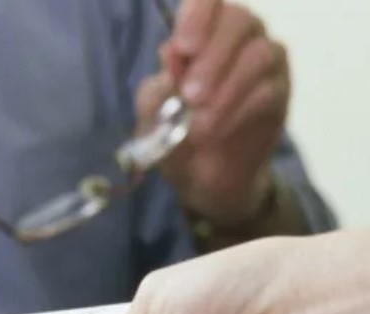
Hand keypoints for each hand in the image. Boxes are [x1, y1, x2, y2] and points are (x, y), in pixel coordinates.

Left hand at [136, 0, 289, 223]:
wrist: (200, 175)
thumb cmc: (173, 131)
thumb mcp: (154, 109)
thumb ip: (160, 82)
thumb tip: (171, 52)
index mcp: (202, 30)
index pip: (207, 0)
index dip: (198, 15)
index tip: (184, 48)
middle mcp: (238, 36)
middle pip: (239, 19)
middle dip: (213, 56)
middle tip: (191, 94)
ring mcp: (265, 61)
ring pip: (259, 53)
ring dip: (227, 87)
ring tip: (200, 122)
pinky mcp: (280, 92)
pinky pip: (268, 89)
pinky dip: (238, 110)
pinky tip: (216, 130)